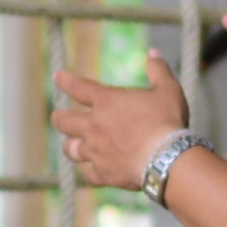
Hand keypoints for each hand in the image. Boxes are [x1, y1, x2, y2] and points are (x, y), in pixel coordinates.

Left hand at [53, 49, 191, 190]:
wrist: (167, 159)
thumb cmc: (168, 121)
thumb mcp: (168, 90)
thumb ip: (159, 70)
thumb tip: (153, 52)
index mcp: (106, 102)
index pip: (78, 87)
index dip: (66, 81)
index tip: (57, 77)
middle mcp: (94, 126)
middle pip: (63, 121)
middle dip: (59, 118)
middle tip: (58, 116)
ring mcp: (95, 151)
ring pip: (70, 149)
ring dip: (71, 146)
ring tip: (73, 146)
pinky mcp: (103, 173)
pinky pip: (89, 174)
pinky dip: (91, 172)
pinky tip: (95, 172)